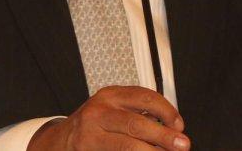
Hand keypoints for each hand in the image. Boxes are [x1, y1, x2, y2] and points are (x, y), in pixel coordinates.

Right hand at [28, 85, 189, 150]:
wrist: (60, 142)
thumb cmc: (94, 126)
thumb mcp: (113, 110)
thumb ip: (138, 113)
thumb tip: (172, 128)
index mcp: (110, 96)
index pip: (144, 97)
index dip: (166, 111)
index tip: (179, 125)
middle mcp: (99, 112)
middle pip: (137, 123)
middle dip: (163, 136)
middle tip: (182, 144)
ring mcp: (91, 134)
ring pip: (128, 145)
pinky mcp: (87, 150)